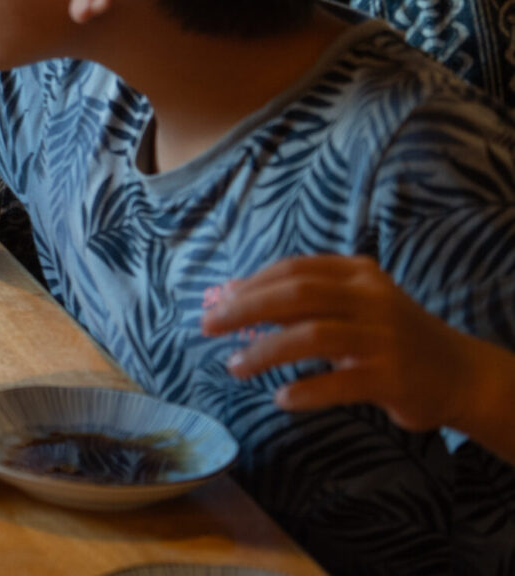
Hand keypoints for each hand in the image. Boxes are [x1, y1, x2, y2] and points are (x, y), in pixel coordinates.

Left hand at [203, 254, 487, 432]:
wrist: (461, 375)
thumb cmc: (391, 338)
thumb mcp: (354, 307)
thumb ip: (305, 301)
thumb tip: (233, 298)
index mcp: (359, 274)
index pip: (295, 269)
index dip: (251, 283)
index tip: (218, 300)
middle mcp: (373, 299)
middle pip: (296, 294)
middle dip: (244, 309)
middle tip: (207, 326)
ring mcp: (385, 338)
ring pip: (311, 336)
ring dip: (264, 352)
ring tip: (234, 367)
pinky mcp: (394, 378)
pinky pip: (339, 382)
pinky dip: (305, 391)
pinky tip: (281, 398)